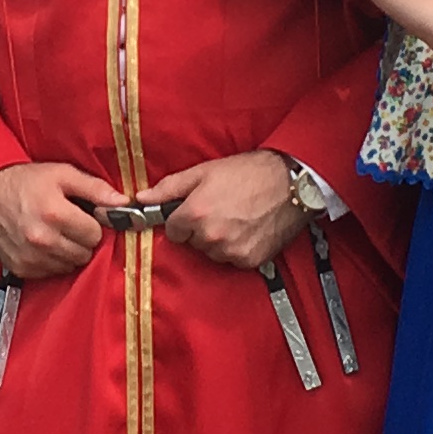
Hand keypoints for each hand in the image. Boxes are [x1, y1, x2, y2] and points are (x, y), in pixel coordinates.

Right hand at [0, 160, 125, 280]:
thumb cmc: (24, 181)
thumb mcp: (61, 174)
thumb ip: (95, 188)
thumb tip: (123, 202)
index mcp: (55, 213)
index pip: (95, 234)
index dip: (93, 224)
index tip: (84, 216)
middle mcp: (43, 239)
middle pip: (84, 253)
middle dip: (82, 239)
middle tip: (69, 224)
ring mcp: (30, 257)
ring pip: (70, 266)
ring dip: (68, 252)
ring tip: (55, 232)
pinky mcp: (21, 268)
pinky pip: (51, 273)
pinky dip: (52, 261)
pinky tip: (43, 243)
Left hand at [142, 151, 309, 273]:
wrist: (291, 183)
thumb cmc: (248, 172)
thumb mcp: (204, 172)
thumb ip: (168, 188)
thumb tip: (140, 198)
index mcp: (194, 214)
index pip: (173, 231)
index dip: (184, 218)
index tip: (198, 208)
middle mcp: (210, 237)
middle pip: (193, 243)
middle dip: (202, 229)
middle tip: (223, 208)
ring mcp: (231, 251)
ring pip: (213, 252)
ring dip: (220, 240)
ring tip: (238, 217)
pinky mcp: (249, 261)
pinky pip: (233, 259)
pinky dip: (239, 248)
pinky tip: (250, 229)